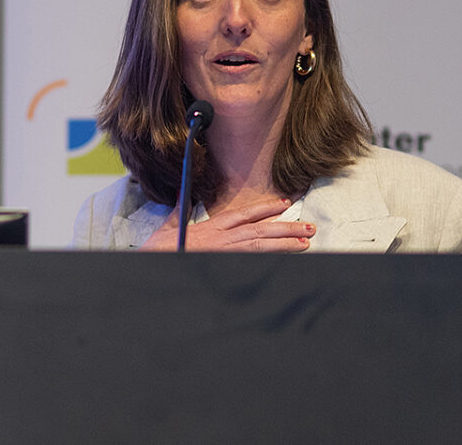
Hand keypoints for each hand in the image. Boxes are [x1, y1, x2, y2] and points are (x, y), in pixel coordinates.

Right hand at [139, 197, 314, 251]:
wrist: (152, 260)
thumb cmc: (159, 248)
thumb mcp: (170, 227)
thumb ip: (181, 212)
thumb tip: (184, 199)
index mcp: (211, 227)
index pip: (244, 215)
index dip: (265, 209)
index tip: (284, 203)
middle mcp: (221, 238)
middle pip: (259, 231)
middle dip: (285, 228)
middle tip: (309, 228)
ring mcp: (223, 251)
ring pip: (260, 245)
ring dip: (284, 243)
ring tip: (306, 242)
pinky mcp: (222, 263)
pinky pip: (252, 260)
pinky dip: (270, 258)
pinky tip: (287, 257)